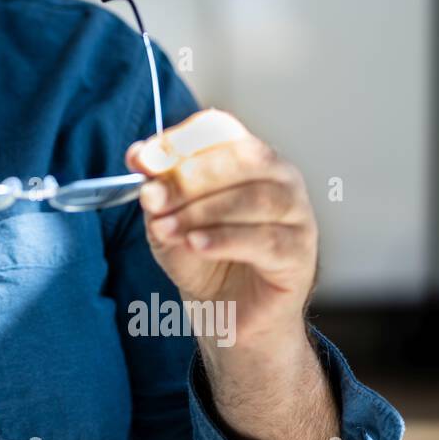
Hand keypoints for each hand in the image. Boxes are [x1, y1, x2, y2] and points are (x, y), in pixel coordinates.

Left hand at [125, 109, 318, 350]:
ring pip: (254, 199)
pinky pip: (265, 240)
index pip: (220, 129)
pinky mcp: (299, 254)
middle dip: (189, 177)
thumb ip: (156, 187)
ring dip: (201, 212)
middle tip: (152, 199)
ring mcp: (297, 214)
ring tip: (167, 229)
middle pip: (242, 158)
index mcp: (248, 156)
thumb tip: (139, 158)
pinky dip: (225, 239)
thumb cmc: (200, 254)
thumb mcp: (168, 215)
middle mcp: (281, 177)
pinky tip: (196, 244)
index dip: (180, 140)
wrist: (224, 309)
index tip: (142, 160)